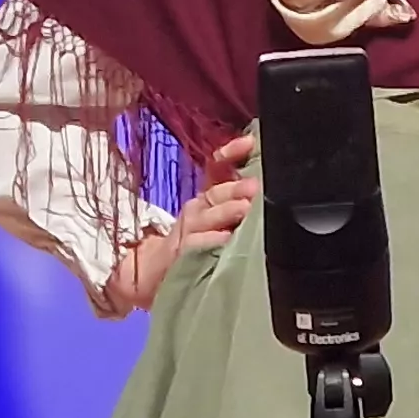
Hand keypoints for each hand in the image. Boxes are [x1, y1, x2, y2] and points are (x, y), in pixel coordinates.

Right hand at [102, 136, 258, 313]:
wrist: (153, 274)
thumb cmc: (196, 246)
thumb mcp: (216, 221)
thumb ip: (237, 203)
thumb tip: (265, 187)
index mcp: (207, 198)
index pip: (219, 168)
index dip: (232, 153)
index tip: (248, 143)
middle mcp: (197, 210)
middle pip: (216, 193)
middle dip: (236, 188)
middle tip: (254, 187)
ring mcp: (188, 232)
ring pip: (207, 217)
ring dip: (225, 212)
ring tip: (243, 209)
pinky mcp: (182, 255)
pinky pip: (196, 245)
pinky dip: (210, 242)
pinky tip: (225, 240)